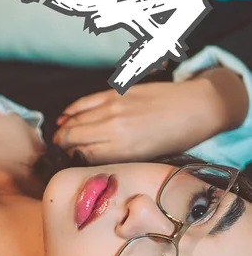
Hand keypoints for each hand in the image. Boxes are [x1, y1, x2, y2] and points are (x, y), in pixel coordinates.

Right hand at [53, 67, 247, 164]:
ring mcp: (112, 108)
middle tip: (59, 151)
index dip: (70, 160)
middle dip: (61, 147)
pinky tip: (64, 118)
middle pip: (72, 139)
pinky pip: (83, 103)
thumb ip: (116, 159)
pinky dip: (70, 112)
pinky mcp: (115, 93)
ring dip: (62, 130)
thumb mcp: (146, 158)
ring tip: (59, 138)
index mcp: (123, 150)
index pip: (82, 157)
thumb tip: (88, 158)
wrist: (196, 107)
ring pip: (74, 121)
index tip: (67, 163)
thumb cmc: (175, 138)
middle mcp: (113, 129)